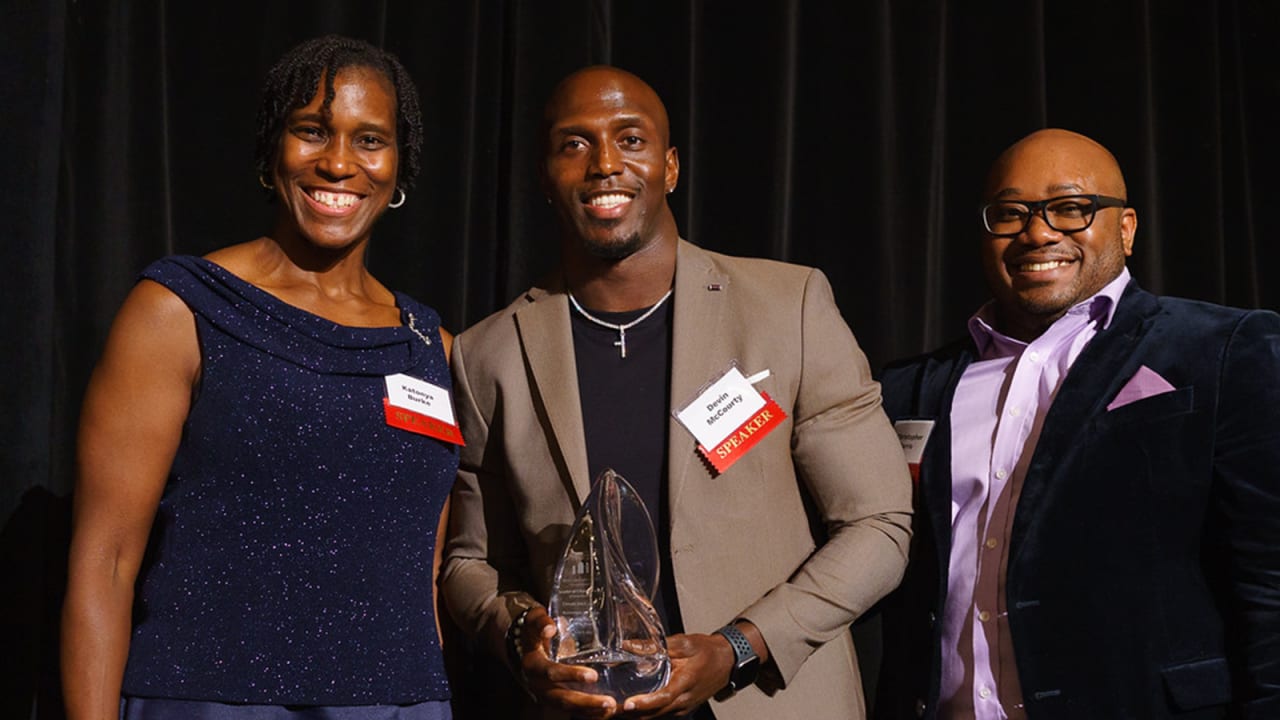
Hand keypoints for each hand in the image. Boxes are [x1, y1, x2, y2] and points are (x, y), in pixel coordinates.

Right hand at [516, 606, 620, 717]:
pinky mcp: (556, 700)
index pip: (551, 672)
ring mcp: (547, 695)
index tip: (593, 675)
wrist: (527, 645)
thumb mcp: (535, 621)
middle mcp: (538, 684)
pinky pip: (573, 711)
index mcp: (533, 664)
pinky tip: (608, 712)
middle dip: (586, 702)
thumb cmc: (536, 630)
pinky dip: (590, 713)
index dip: (570, 675)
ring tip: (612, 708)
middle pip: (561, 698)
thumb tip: (550, 629)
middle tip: (608, 701)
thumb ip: (541, 622)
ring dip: (590, 711)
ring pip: (568, 709)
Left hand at [618, 632, 734, 717]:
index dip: (645, 703)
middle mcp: (685, 700)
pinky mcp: (682, 708)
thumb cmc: (706, 650)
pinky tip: (632, 707)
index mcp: (686, 682)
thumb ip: (656, 646)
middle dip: (634, 714)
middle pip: (656, 712)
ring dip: (638, 715)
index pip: (664, 697)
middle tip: (611, 709)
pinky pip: (662, 714)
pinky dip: (647, 712)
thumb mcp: (683, 642)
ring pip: (658, 716)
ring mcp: (684, 707)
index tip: (628, 704)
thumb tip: (629, 645)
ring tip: (615, 709)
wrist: (727, 661)